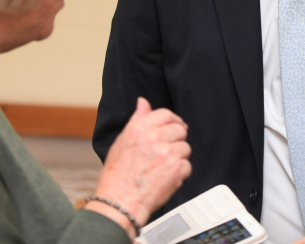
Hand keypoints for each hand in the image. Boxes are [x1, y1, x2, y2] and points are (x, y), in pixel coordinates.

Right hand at [89, 98, 191, 234]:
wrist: (120, 202)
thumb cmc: (117, 176)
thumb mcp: (121, 142)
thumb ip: (136, 120)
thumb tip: (143, 102)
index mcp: (140, 128)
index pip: (166, 114)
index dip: (172, 121)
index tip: (174, 127)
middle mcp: (155, 138)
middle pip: (180, 129)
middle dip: (176, 140)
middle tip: (166, 151)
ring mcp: (167, 153)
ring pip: (185, 148)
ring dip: (178, 157)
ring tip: (162, 167)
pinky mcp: (177, 169)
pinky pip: (187, 165)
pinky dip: (180, 173)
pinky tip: (166, 177)